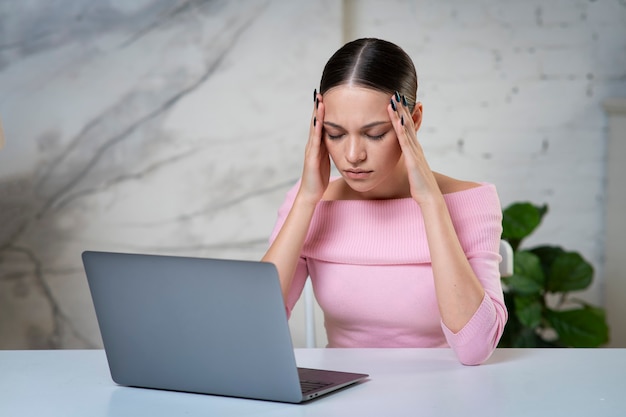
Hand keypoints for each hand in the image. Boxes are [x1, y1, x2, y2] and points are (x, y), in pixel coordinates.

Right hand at [297, 90, 329, 204]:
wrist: (311, 193)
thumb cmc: (319, 178)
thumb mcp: (327, 159)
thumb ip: (330, 148)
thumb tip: (340, 139)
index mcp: (318, 144)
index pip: (320, 124)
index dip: (322, 111)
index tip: (326, 97)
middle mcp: (312, 144)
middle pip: (315, 122)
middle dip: (318, 107)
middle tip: (320, 92)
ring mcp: (311, 149)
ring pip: (314, 128)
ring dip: (316, 113)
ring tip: (319, 99)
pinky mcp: (311, 156)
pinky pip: (315, 140)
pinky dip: (317, 128)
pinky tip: (320, 119)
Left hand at [386, 93, 439, 204]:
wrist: (430, 197)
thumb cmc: (421, 187)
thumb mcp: (413, 171)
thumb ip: (410, 162)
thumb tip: (406, 159)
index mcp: (415, 149)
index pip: (408, 128)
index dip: (403, 114)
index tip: (397, 102)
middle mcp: (416, 147)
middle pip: (408, 123)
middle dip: (402, 108)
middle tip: (396, 93)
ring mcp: (415, 151)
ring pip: (406, 128)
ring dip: (400, 113)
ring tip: (394, 99)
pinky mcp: (412, 158)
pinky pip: (405, 141)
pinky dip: (400, 129)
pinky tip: (396, 118)